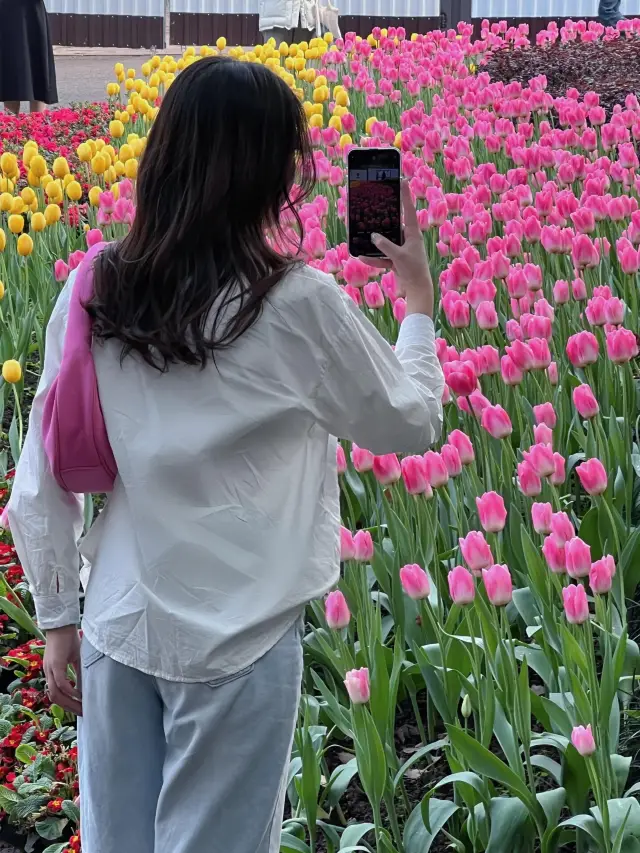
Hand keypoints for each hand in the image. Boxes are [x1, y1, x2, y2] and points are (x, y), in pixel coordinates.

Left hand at [44, 626, 81, 715]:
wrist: (63, 624)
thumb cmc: (69, 638)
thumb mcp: (75, 658)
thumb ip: (77, 671)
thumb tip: (85, 685)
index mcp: (52, 672)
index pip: (56, 694)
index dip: (66, 704)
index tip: (80, 709)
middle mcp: (48, 673)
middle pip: (54, 698)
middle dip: (69, 707)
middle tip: (82, 713)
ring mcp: (50, 669)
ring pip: (56, 694)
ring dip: (69, 703)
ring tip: (82, 707)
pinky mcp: (55, 665)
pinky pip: (61, 683)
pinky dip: (70, 691)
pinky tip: (79, 694)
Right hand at [359, 181, 433, 317]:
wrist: (417, 289)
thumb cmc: (413, 270)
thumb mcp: (399, 256)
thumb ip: (385, 245)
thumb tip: (373, 236)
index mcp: (413, 233)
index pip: (408, 210)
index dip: (404, 195)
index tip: (401, 180)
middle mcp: (407, 238)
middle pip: (393, 224)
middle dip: (383, 217)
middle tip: (374, 204)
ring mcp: (401, 249)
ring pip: (385, 241)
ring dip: (375, 240)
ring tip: (362, 233)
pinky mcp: (396, 259)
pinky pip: (383, 256)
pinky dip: (374, 257)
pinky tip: (362, 257)